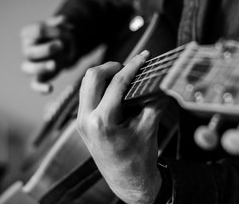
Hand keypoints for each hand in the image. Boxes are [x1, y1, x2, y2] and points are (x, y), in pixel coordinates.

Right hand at [20, 15, 76, 92]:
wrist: (64, 49)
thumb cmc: (59, 36)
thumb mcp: (60, 27)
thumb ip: (61, 24)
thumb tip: (63, 20)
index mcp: (29, 34)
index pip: (34, 31)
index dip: (50, 30)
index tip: (66, 29)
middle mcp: (27, 49)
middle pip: (30, 51)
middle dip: (46, 49)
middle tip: (61, 45)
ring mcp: (32, 64)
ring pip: (27, 68)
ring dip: (40, 67)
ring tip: (55, 65)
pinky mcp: (39, 77)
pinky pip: (34, 84)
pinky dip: (40, 88)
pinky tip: (50, 89)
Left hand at [77, 51, 167, 203]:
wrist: (128, 181)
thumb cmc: (138, 160)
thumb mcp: (148, 128)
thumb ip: (153, 101)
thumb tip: (157, 81)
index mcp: (102, 122)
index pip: (117, 83)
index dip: (133, 66)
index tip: (143, 56)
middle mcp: (86, 119)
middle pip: (92, 76)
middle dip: (112, 66)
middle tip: (130, 66)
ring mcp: (81, 121)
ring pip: (86, 83)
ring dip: (103, 74)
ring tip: (122, 75)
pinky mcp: (82, 122)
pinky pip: (86, 94)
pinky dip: (99, 86)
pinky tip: (114, 88)